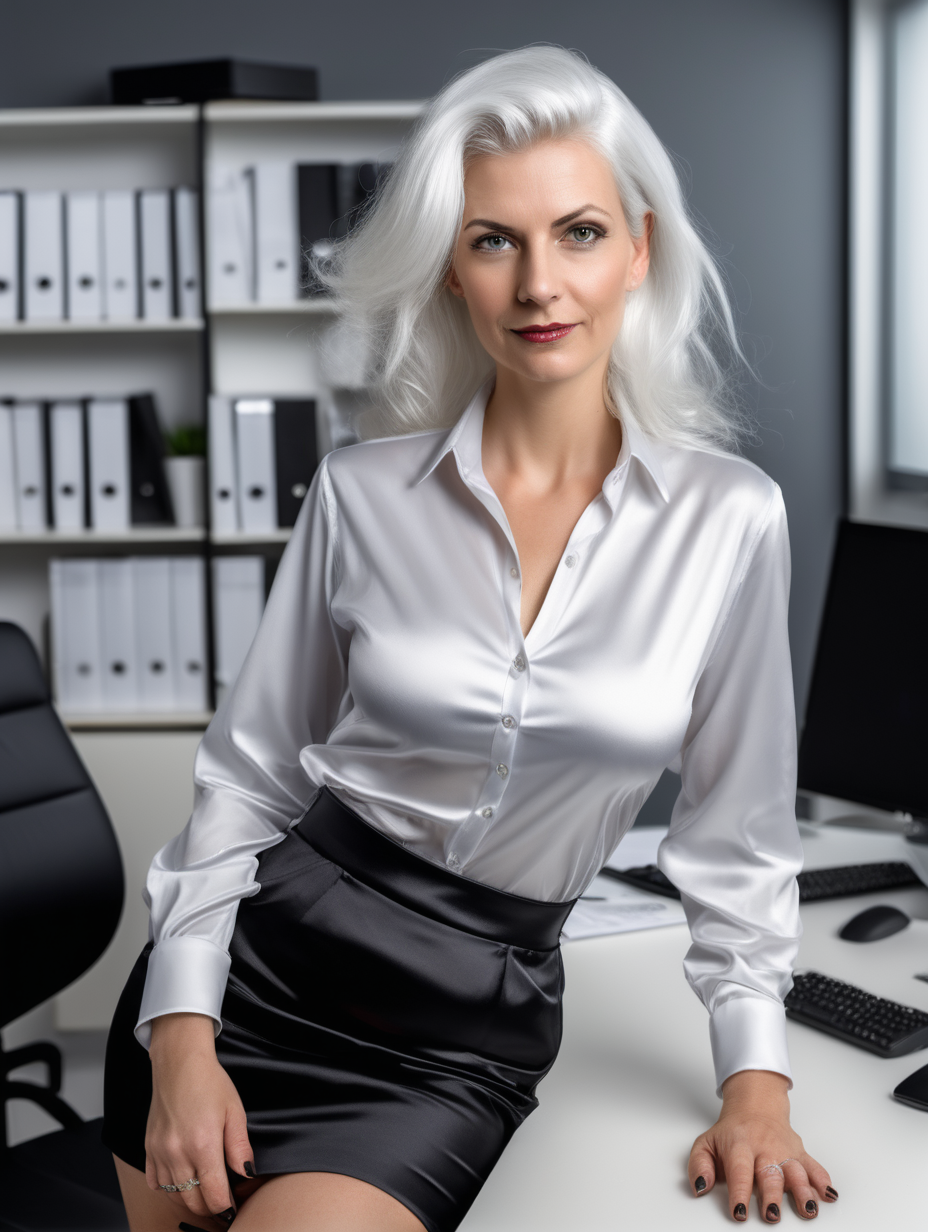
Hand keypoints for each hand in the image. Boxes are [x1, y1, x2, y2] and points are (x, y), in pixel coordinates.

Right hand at [146, 1012, 255, 1227]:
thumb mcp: (235, 1111)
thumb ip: (240, 1147)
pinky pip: (154, 1183)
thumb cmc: (209, 1082)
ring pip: (173, 1195)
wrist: (179, 1063)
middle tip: (222, 1203)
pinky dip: (168, 1188)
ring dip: (190, 1200)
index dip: (227, 1206)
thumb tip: (246, 1173)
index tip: (234, 1206)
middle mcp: (178, 1153)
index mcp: (203, 1144)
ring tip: (204, 1193)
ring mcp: (159, 1152)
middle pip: (193, 1201)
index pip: (214, 1194)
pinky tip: (181, 1181)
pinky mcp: (148, 1148)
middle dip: (210, 1208)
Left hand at [688, 1070, 837, 1222]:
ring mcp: (785, 1151)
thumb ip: (699, 1166)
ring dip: (803, 1192)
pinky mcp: (800, 1154)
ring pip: (796, 1171)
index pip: (739, 1170)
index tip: (739, 1211)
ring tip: (807, 1210)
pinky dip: (823, 1180)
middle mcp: (764, 1147)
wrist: (755, 1106)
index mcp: (739, 1145)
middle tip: (771, 1215)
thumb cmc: (731, 1132)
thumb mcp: (706, 1143)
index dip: (739, 1192)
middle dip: (772, 1196)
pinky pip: (815, 1167)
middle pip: (770, 1173)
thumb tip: (699, 1187)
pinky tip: (828, 1194)